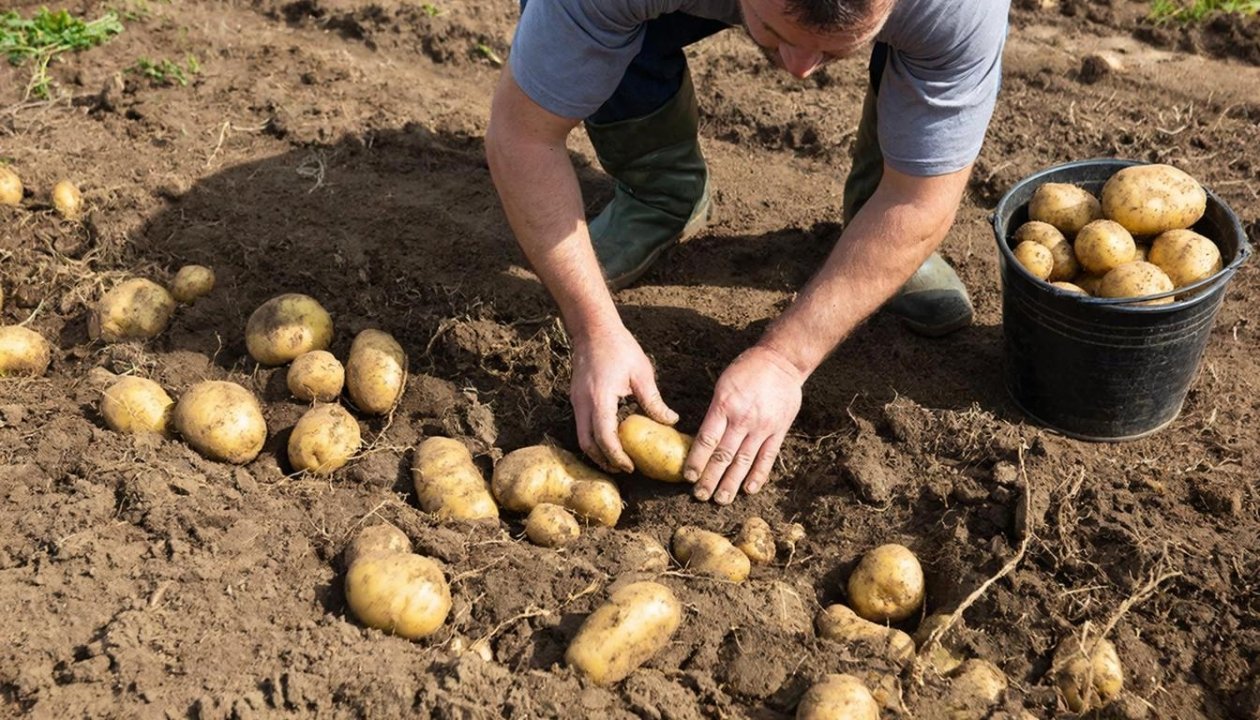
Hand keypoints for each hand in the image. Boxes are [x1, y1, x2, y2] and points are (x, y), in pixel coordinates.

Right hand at [570, 325, 677, 472]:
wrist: (593, 328)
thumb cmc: (619, 347)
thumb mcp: (642, 373)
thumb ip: (654, 401)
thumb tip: (670, 421)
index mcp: (600, 399)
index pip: (605, 438)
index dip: (617, 457)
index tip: (630, 466)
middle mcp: (583, 403)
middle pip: (587, 444)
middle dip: (604, 461)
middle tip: (624, 468)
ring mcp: (576, 401)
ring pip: (581, 437)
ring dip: (597, 451)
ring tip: (617, 458)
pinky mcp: (576, 397)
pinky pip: (582, 425)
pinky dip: (593, 437)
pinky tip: (610, 437)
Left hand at [685, 346, 803, 503]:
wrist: (782, 361)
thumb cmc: (747, 370)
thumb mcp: (723, 385)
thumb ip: (715, 412)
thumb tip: (702, 439)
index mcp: (725, 405)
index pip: (707, 439)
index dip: (696, 461)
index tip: (688, 476)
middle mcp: (743, 419)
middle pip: (723, 455)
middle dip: (710, 478)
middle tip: (700, 496)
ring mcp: (762, 427)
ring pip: (744, 462)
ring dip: (731, 483)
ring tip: (721, 500)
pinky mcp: (778, 431)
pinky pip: (767, 458)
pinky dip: (758, 475)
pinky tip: (749, 490)